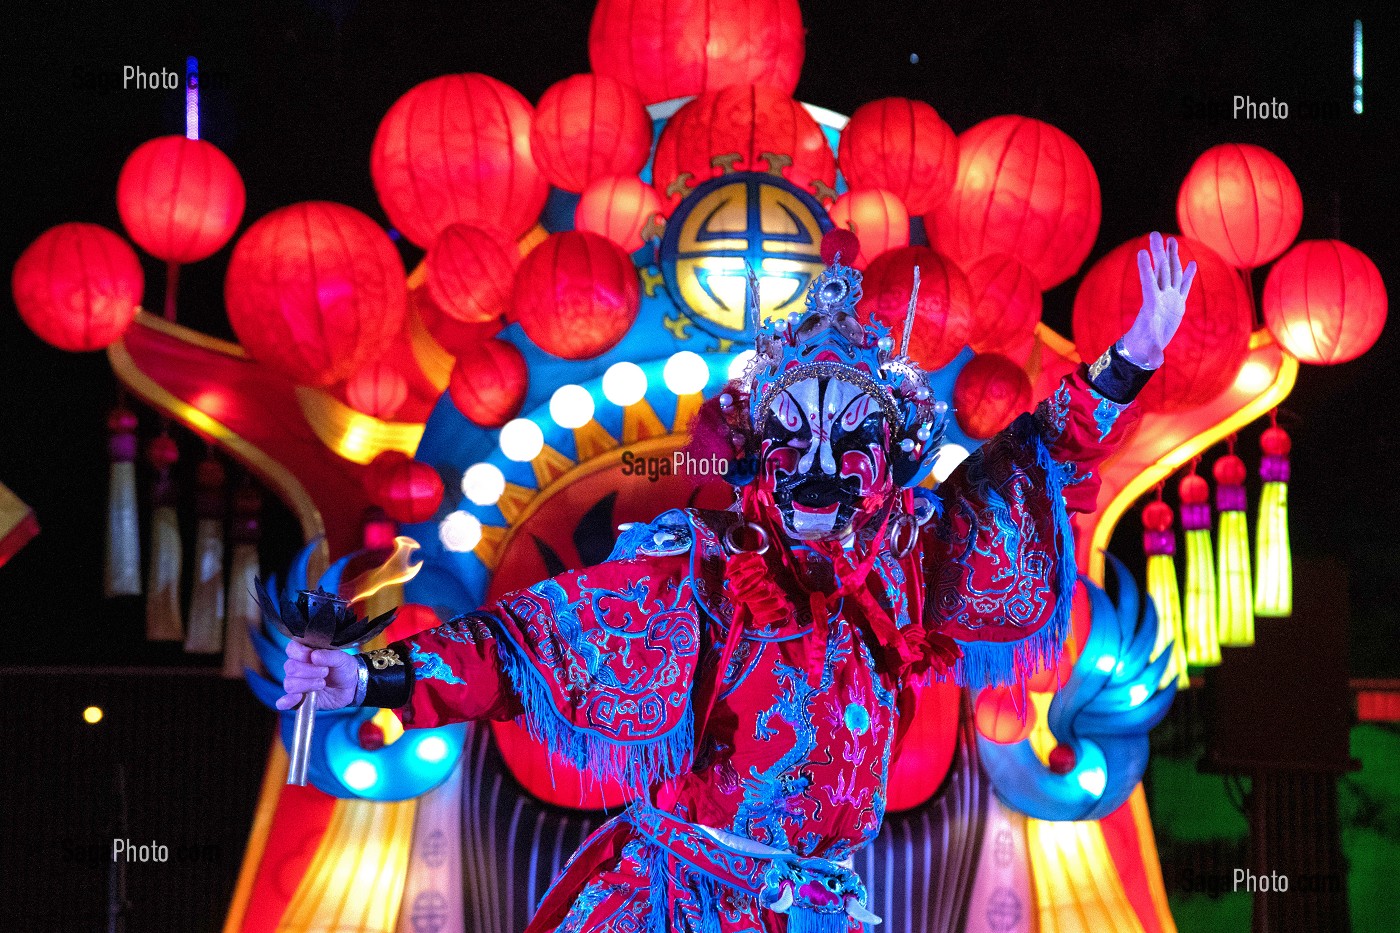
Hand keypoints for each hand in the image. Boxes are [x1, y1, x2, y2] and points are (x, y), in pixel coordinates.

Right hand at [277, 640, 358, 710]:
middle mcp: (297, 667)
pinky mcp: (298, 700)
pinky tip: (299, 698)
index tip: (314, 658)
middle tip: (325, 672)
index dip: (300, 653)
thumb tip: (314, 655)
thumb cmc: (344, 669)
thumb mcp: (343, 659)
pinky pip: (284, 702)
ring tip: (322, 684)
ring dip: (307, 684)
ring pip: (289, 684)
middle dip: (308, 671)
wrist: (350, 688)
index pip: (292, 649)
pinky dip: (288, 701)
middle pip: (290, 667)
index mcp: (306, 653)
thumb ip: (330, 655)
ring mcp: (297, 684)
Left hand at [1119, 231, 1197, 368]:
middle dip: (1158, 253)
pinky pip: (1184, 286)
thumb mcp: (1150, 351)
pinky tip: (1191, 263)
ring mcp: (1170, 298)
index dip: (1145, 269)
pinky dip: (1187, 275)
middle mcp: (1161, 297)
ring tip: (1171, 239)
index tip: (1140, 253)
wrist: (1149, 346)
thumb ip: (1153, 355)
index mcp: (1152, 305)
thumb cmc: (1147, 348)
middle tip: (1153, 234)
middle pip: (1160, 271)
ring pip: (1171, 273)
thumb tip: (1154, 363)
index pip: (1148, 283)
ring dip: (1172, 256)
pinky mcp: (1178, 303)